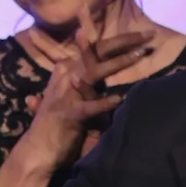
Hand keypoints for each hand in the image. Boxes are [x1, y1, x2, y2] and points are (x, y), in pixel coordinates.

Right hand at [17, 27, 152, 175]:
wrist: (37, 152)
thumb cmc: (55, 127)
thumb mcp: (68, 100)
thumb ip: (80, 87)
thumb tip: (85, 76)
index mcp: (67, 70)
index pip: (96, 49)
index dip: (120, 41)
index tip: (143, 35)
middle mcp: (66, 76)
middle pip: (98, 52)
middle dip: (124, 41)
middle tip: (148, 34)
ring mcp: (67, 94)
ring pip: (94, 71)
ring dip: (118, 62)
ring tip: (141, 54)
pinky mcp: (70, 114)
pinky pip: (90, 106)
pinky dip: (104, 103)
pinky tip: (120, 99)